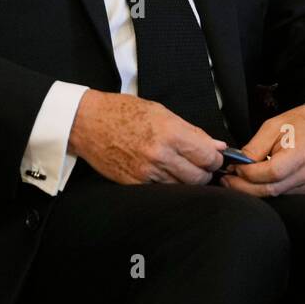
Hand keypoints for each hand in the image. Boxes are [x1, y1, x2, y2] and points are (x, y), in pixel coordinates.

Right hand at [68, 90, 225, 184]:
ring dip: (188, 181)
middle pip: (198, 177)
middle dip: (205, 172)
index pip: (208, 156)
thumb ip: (191, 131)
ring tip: (184, 169)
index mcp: (170, 132)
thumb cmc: (123, 111)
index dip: (216, 158)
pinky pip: (162, 191)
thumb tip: (216, 145)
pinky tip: (166, 174)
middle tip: (202, 165)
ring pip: (182, 187)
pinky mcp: (134, 184)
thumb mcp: (161, 112)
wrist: (88, 122)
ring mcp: (146, 172)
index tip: (215, 156)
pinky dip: (169, 185)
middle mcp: (160, 155)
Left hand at [220, 102, 304, 196]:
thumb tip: (238, 164)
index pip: (270, 174)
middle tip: (228, 180)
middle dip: (245, 187)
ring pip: (276, 195)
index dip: (248, 174)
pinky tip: (259, 181)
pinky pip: (285, 194)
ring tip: (240, 180)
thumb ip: (255, 147)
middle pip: (271, 190)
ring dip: (255, 190)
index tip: (233, 169)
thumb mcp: (275, 125)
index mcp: (301, 154)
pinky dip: (269, 189)